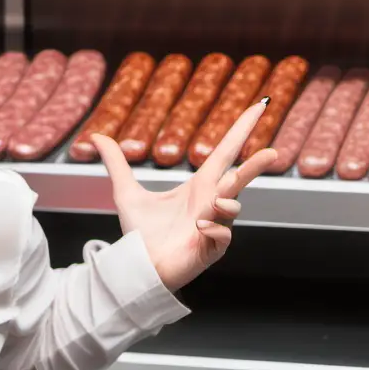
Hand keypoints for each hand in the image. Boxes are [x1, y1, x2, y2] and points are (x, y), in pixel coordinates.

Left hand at [91, 100, 276, 292]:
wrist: (137, 266)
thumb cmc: (140, 233)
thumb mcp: (125, 194)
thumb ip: (116, 164)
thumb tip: (96, 136)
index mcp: (199, 186)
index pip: (226, 152)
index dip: (243, 128)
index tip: (262, 103)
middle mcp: (211, 203)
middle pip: (239, 179)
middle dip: (256, 166)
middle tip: (272, 153)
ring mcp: (215, 226)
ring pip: (233, 207)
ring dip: (228, 202)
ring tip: (215, 202)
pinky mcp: (211, 249)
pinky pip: (222, 235)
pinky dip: (214, 229)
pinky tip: (199, 228)